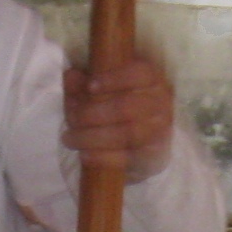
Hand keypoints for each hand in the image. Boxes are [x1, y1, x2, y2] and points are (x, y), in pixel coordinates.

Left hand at [62, 59, 174, 181]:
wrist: (140, 140)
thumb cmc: (117, 103)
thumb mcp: (99, 87)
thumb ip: (84, 81)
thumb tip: (72, 77)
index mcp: (152, 78)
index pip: (140, 73)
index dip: (115, 79)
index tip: (90, 86)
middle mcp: (161, 103)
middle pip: (128, 107)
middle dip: (94, 113)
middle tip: (71, 118)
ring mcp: (160, 131)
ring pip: (127, 133)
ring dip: (94, 137)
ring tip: (70, 139)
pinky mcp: (153, 156)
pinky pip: (128, 158)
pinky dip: (104, 157)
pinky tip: (84, 155)